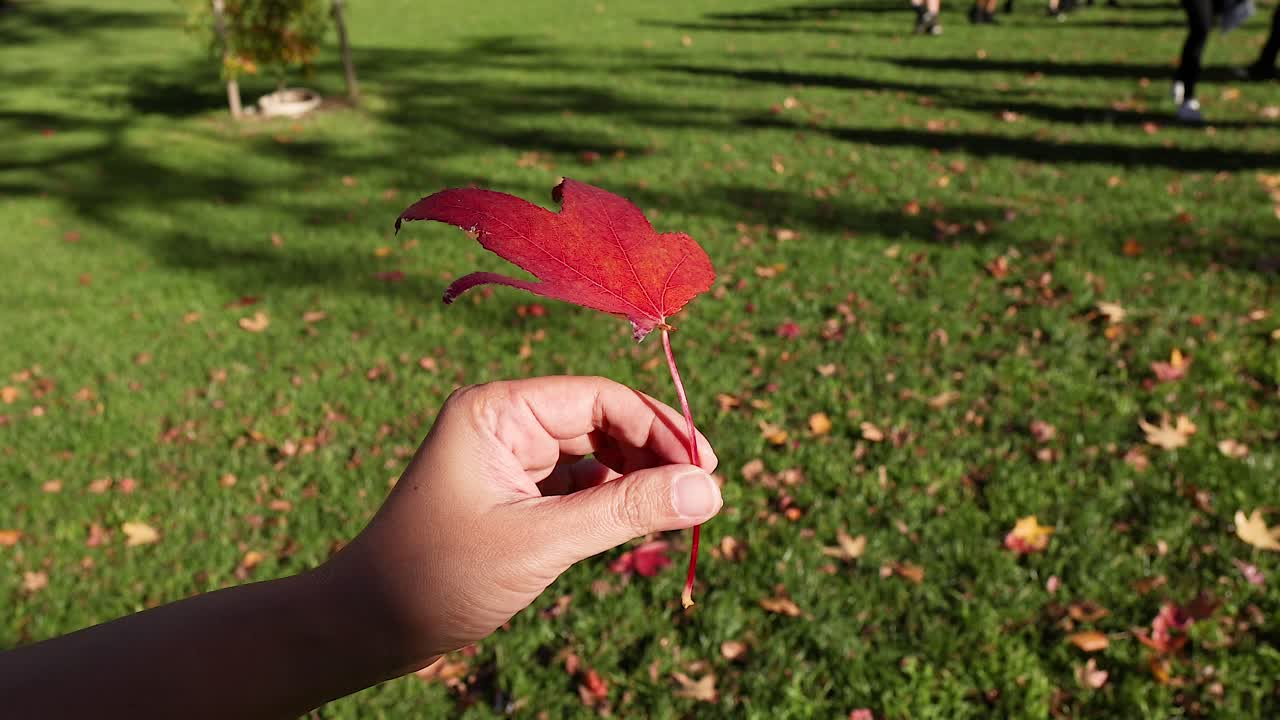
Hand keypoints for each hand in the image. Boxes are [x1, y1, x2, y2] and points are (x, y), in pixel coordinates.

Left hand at [325, 375, 720, 667]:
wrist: (367, 627)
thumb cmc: (438, 576)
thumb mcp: (540, 542)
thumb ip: (625, 511)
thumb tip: (709, 491)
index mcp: (497, 410)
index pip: (599, 399)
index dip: (659, 428)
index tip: (707, 468)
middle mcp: (504, 423)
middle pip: (603, 422)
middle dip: (654, 455)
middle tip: (704, 494)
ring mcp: (509, 459)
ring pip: (595, 455)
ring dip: (637, 480)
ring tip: (678, 512)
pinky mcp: (514, 495)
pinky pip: (578, 486)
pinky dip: (611, 503)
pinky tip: (639, 523)